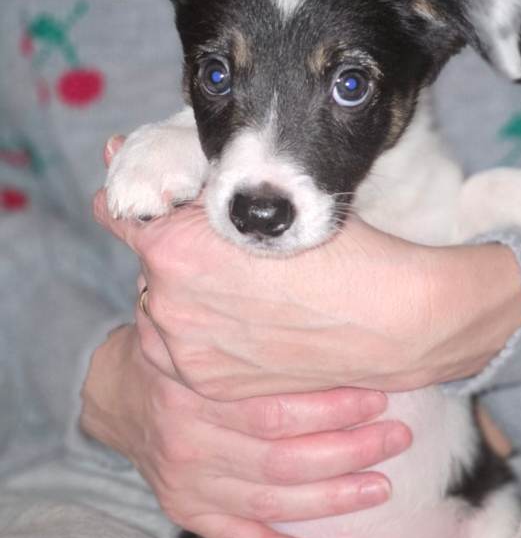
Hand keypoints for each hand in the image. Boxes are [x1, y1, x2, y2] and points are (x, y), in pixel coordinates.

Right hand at [79, 324, 411, 537]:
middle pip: (281, 458)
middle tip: (396, 438)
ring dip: (332, 499)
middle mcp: (190, 442)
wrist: (119, 393)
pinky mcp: (187, 511)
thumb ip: (252, 328)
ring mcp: (188, 483)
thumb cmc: (186, 355)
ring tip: (381, 487)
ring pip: (270, 500)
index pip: (274, 408)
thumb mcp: (206, 329)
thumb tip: (326, 308)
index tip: (378, 395)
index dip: (332, 406)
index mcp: (194, 391)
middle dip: (349, 451)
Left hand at [94, 137, 520, 400]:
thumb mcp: (261, 202)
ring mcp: (186, 353)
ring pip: (164, 311)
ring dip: (189, 301)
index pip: (124, 213)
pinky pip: (186, 351)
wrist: (390, 321)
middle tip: (238, 261)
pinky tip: (253, 325)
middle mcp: (165, 305)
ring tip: (250, 296)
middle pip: (149, 267)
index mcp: (171, 249)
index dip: (159, 208)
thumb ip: (180, 182)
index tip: (182, 212)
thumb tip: (112, 152)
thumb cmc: (338, 251)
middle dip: (179, 259)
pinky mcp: (210, 385)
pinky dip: (208, 338)